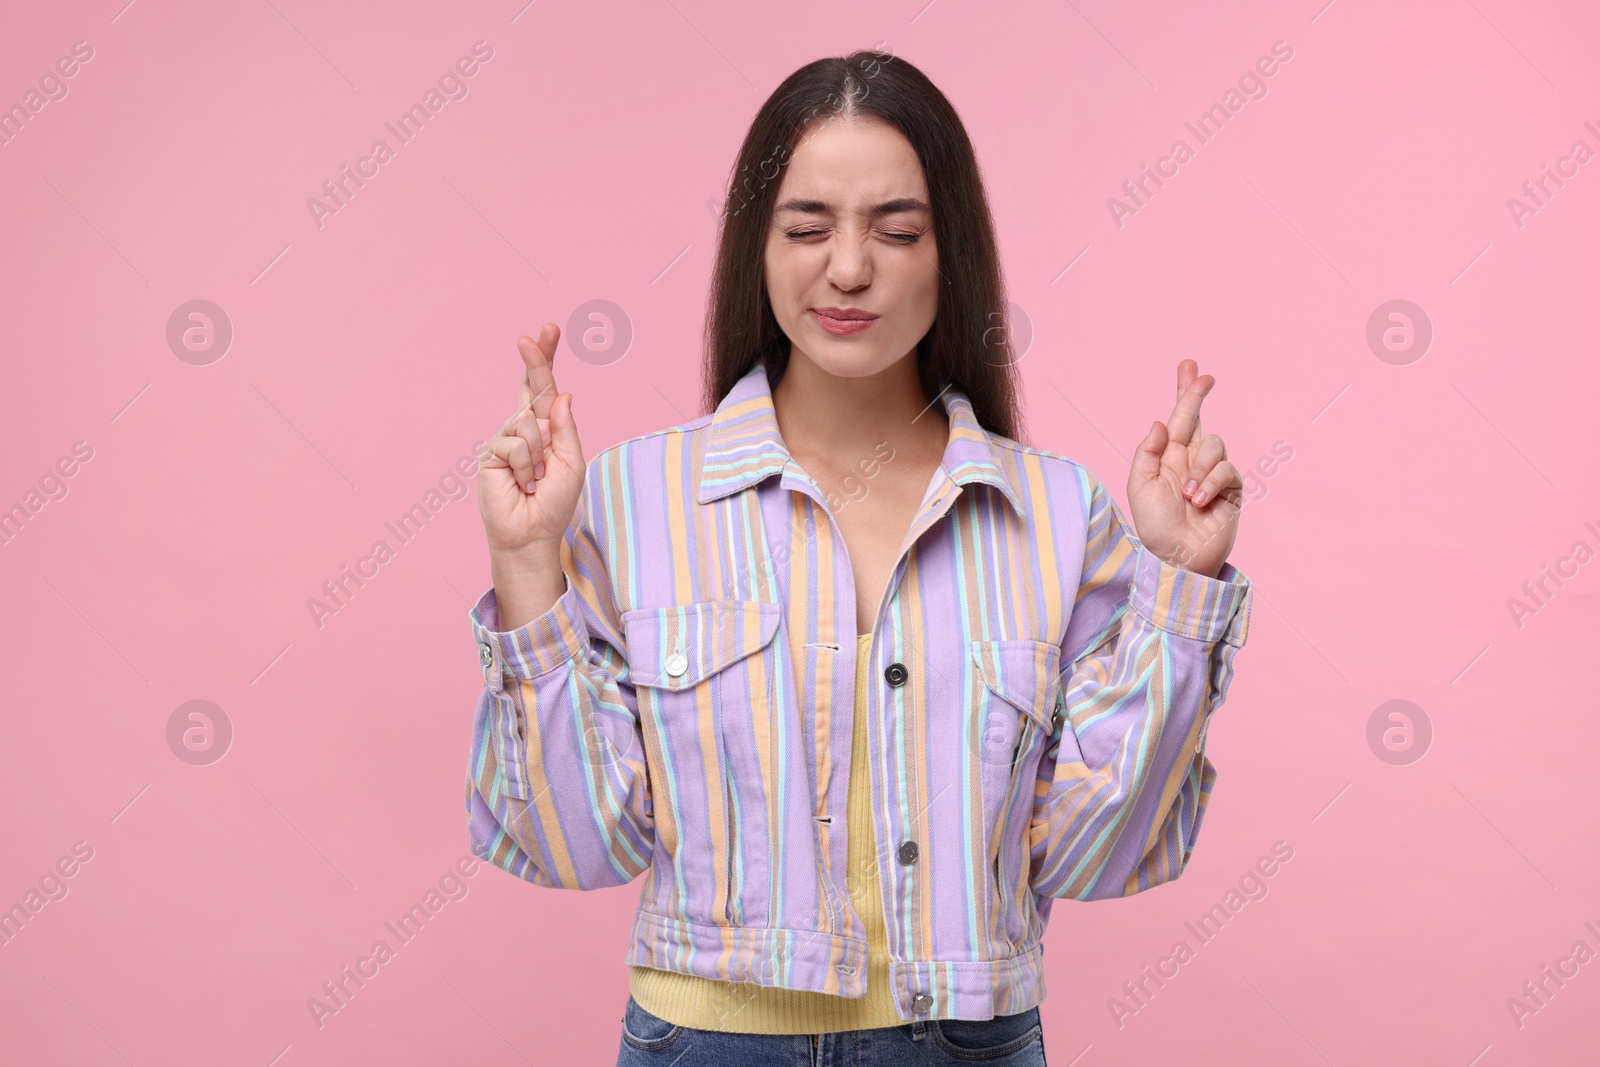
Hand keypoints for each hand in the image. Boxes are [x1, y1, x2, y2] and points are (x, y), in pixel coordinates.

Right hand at [478, 323, 583, 562]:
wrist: (531, 533)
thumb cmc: (554, 502)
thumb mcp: (571, 462)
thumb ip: (565, 428)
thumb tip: (561, 393)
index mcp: (547, 428)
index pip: (545, 389)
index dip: (545, 360)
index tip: (548, 330)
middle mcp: (524, 428)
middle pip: (531, 386)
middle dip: (537, 359)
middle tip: (541, 330)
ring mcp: (505, 439)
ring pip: (527, 422)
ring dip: (539, 454)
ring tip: (537, 478)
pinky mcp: (491, 453)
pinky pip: (514, 444)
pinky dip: (526, 466)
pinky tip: (523, 483)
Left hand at [1126, 360, 1242, 578]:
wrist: (1176, 557)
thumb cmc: (1155, 525)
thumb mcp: (1140, 486)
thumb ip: (1148, 452)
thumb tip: (1161, 422)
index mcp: (1168, 457)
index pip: (1178, 419)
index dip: (1185, 394)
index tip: (1190, 367)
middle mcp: (1191, 460)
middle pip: (1198, 419)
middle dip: (1197, 395)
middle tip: (1204, 377)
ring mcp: (1212, 473)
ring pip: (1214, 445)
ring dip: (1199, 468)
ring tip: (1188, 496)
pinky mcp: (1231, 489)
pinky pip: (1226, 470)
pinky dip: (1211, 483)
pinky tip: (1200, 501)